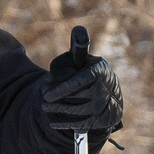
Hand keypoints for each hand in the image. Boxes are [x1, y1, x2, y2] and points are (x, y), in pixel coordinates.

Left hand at [44, 25, 123, 139]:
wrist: (109, 96)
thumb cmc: (89, 72)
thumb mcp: (84, 58)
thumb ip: (78, 45)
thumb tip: (79, 29)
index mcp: (99, 70)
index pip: (79, 81)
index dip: (61, 89)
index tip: (45, 94)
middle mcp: (104, 89)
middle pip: (74, 97)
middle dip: (56, 98)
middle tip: (44, 96)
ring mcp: (101, 107)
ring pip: (74, 111)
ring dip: (57, 110)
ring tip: (45, 107)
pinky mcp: (98, 121)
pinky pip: (77, 124)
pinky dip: (62, 122)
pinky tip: (52, 119)